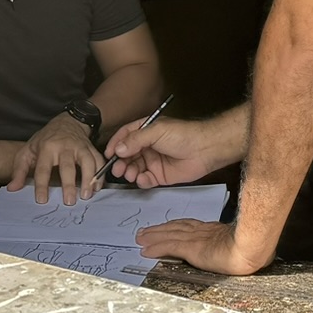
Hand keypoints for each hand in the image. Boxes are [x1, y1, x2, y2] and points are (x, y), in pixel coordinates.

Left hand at [7, 115, 102, 203]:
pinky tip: (97, 187)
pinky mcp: (91, 148)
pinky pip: (99, 161)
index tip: (42, 200)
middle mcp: (65, 147)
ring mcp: (80, 147)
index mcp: (46, 148)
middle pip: (67, 166)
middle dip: (69, 184)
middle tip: (69, 201)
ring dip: (88, 179)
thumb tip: (13, 188)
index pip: (43, 168)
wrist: (67, 122)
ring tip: (87, 195)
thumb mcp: (28, 150)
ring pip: (87, 162)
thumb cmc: (45, 139)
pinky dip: (100, 174)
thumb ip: (19, 170)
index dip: (42, 185)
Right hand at [105, 112, 242, 187]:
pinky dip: (141, 181)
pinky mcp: (160, 175)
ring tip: (129, 174)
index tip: (108, 154)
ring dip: (129, 172)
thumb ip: (136, 140)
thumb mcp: (156, 132)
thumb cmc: (182, 135)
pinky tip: (143, 179)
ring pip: (134, 168)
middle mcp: (147, 146)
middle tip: (116, 169)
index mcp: (145, 131)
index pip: (125, 136)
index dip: (115, 144)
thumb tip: (118, 149)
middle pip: (127, 155)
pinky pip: (145, 180)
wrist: (204, 150)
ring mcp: (153, 161)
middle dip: (120, 162)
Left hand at [135, 219, 271, 274]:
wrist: (250, 249)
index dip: (174, 226)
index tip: (165, 227)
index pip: (189, 226)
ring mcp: (196, 239)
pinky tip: (146, 250)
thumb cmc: (250, 248)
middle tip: (145, 231)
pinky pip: (169, 246)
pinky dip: (156, 247)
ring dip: (152, 236)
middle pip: (175, 227)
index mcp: (212, 231)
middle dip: (159, 229)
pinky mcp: (192, 248)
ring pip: (168, 235)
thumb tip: (235, 252)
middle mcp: (201, 232)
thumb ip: (231, 245)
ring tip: (140, 238)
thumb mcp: (239, 243)